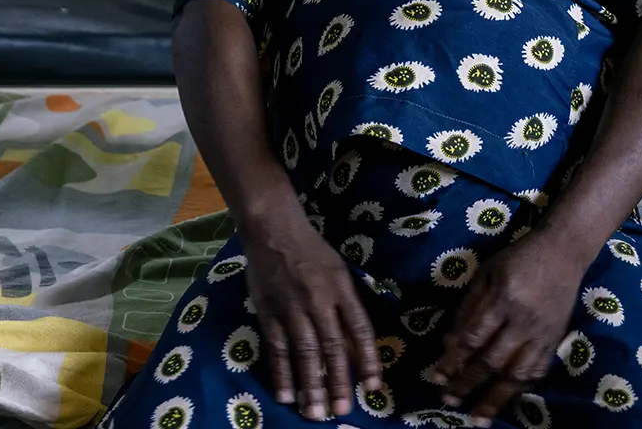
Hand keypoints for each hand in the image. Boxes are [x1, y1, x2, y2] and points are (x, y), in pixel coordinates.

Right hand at [239, 209, 382, 420]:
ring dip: (310, 385)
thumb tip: (355, 346)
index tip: (373, 387)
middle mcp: (318, 300)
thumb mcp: (339, 271)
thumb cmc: (312, 251)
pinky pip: (276, 348)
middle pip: (331, 346)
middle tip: (342, 410)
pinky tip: (285, 395)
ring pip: (303, 352)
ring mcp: (291, 307)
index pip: (359, 329)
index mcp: (341, 288)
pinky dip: (280, 373)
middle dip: (338, 381)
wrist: (273, 229)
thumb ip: (347, 307)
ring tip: (314, 412)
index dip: (367, 359)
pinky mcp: (268, 312)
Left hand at [428, 231, 586, 424]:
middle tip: (448, 400)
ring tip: (478, 418)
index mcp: (503, 298)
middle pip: (493, 360)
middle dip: (468, 383)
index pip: (472, 337)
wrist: (563, 251)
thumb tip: (448, 345)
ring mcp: (542, 333)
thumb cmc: (518, 258)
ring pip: (518, 373)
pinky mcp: (555, 340)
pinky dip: (521, 389)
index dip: (453, 360)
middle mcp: (523, 320)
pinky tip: (506, 401)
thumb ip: (467, 308)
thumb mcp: (486, 273)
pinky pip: (538, 371)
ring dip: (495, 399)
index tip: (436, 377)